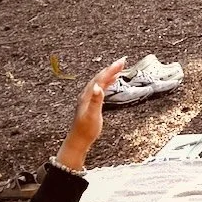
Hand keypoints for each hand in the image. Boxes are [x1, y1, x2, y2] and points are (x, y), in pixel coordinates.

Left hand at [55, 57, 126, 172]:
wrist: (79, 140)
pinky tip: (111, 81)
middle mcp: (87, 94)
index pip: (101, 78)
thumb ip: (95, 100)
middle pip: (100, 77)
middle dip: (111, 68)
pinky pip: (100, 87)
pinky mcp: (91, 102)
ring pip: (99, 81)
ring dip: (109, 73)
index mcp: (87, 95)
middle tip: (123, 61)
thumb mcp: (92, 115)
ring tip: (119, 67)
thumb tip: (98, 86)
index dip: (111, 69)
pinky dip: (107, 82)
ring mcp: (88, 98)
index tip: (121, 61)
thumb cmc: (86, 130)